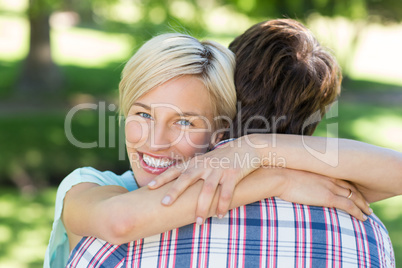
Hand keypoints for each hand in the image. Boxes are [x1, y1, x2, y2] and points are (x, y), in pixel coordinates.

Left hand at [148, 139, 262, 223]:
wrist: (246, 147)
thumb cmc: (222, 158)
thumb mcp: (205, 161)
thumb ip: (193, 171)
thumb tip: (178, 186)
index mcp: (196, 162)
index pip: (176, 170)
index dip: (163, 178)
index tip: (150, 187)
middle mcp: (205, 165)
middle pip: (187, 178)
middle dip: (175, 191)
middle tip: (165, 204)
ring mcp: (219, 169)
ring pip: (208, 190)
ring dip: (202, 207)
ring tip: (198, 222)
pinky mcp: (233, 174)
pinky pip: (227, 192)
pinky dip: (223, 205)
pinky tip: (220, 215)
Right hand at [271, 168, 371, 220]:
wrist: (278, 176)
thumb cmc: (280, 175)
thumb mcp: (293, 172)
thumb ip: (301, 176)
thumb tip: (297, 181)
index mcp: (322, 170)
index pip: (343, 179)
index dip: (351, 187)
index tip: (355, 193)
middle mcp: (329, 177)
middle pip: (352, 187)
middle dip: (360, 196)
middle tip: (366, 204)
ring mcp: (330, 187)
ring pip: (354, 197)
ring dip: (363, 206)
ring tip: (368, 213)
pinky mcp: (328, 197)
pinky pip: (349, 206)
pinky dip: (358, 212)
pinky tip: (363, 218)